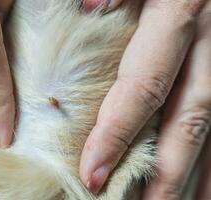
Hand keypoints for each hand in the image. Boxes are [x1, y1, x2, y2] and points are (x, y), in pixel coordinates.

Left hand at [80, 0, 210, 196]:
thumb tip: (90, 7)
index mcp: (181, 17)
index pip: (143, 89)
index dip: (117, 133)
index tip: (92, 174)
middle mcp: (208, 51)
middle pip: (185, 123)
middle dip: (163, 173)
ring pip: (209, 131)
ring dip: (192, 177)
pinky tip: (201, 186)